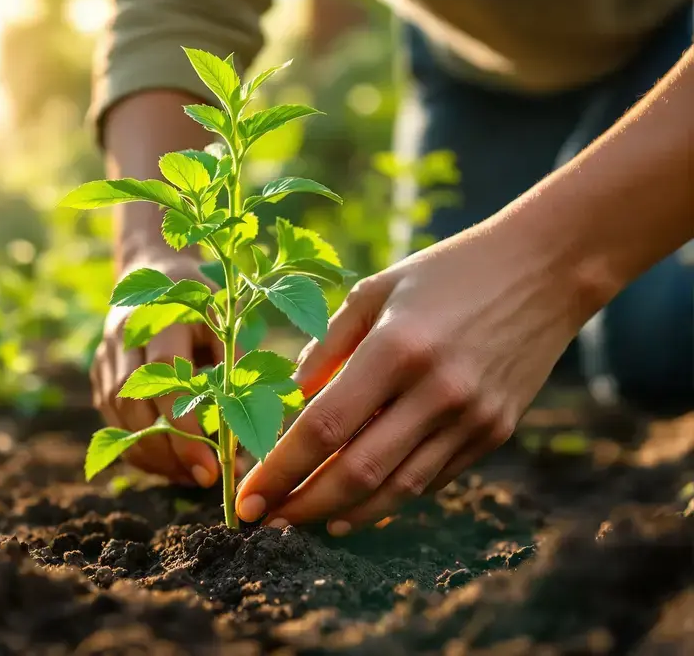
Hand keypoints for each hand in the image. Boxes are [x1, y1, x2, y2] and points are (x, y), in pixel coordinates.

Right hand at [91, 253, 226, 486]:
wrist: (152, 270)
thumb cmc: (203, 298)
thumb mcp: (227, 320)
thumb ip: (239, 365)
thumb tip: (264, 425)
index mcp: (159, 314)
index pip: (164, 375)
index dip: (185, 424)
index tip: (212, 464)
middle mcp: (123, 335)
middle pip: (134, 403)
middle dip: (169, 449)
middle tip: (205, 478)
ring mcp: (104, 356)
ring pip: (119, 418)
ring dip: (155, 454)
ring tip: (193, 476)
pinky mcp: (98, 374)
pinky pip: (113, 422)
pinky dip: (140, 449)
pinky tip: (172, 464)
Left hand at [234, 224, 587, 533]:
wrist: (546, 269)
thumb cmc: (444, 272)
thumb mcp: (375, 291)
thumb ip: (327, 345)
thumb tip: (292, 400)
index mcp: (396, 348)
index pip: (324, 428)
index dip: (280, 470)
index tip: (245, 497)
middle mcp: (437, 391)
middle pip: (357, 472)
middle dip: (301, 506)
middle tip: (262, 521)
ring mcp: (472, 418)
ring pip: (396, 490)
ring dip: (342, 514)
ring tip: (301, 521)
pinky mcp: (495, 432)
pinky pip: (432, 480)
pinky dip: (388, 498)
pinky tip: (354, 504)